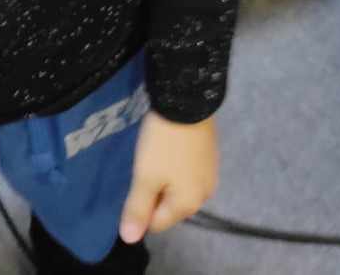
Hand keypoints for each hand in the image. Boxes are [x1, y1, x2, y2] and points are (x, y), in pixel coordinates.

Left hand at [119, 111, 217, 241]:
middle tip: (145, 167)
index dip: (141, 208)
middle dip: (154, 192)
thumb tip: (129, 239)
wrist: (188, 100)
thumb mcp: (145, 176)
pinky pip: (188, 171)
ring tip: (155, 155)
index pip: (157, 223)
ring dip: (164, 178)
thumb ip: (137, 208)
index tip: (135, 181)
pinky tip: (169, 148)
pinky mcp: (210, 155)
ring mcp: (210, 174)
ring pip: (179, 188)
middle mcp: (204, 194)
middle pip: (170, 206)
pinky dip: (176, 165)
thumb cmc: (164, 143)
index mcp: (188, 204)